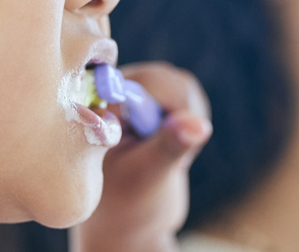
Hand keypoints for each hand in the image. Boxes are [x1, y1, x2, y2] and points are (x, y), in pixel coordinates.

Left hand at [71, 62, 211, 251]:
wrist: (132, 220)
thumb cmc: (127, 204)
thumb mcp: (148, 176)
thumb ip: (170, 147)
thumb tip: (199, 124)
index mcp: (99, 105)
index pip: (141, 82)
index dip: (162, 106)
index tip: (160, 140)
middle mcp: (113, 92)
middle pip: (165, 79)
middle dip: (177, 117)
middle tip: (165, 155)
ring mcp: (134, 94)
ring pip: (181, 86)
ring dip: (185, 121)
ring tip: (164, 156)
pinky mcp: (154, 100)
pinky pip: (188, 95)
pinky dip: (190, 122)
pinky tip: (171, 149)